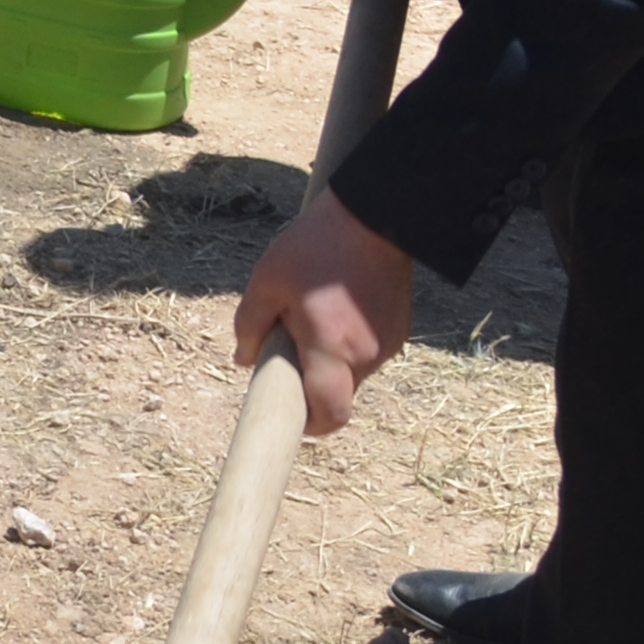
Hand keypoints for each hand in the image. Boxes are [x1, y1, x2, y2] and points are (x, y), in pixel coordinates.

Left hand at [237, 185, 413, 433]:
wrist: (374, 217)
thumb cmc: (314, 248)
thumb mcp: (267, 282)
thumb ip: (251, 326)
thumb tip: (244, 362)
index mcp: (332, 348)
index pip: (330, 413)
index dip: (311, 425)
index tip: (292, 419)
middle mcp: (366, 355)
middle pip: (338, 394)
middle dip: (312, 384)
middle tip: (288, 347)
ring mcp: (389, 345)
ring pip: (353, 373)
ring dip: (330, 361)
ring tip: (312, 316)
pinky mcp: (399, 331)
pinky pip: (367, 353)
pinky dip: (347, 346)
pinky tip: (335, 310)